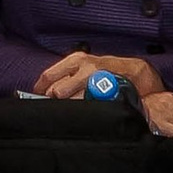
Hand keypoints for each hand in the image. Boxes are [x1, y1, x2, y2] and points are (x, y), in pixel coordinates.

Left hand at [35, 51, 162, 101]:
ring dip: (70, 108)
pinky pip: (90, 104)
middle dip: (55, 102)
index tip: (36, 99)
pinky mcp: (109, 90)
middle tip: (56, 108)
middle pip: (58, 91)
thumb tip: (46, 92)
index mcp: (75, 60)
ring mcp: (98, 78)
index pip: (49, 76)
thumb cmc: (108, 70)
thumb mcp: (85, 67)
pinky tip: (88, 112)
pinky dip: (86, 110)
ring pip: (73, 100)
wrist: (136, 73)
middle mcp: (85, 66)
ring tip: (73, 112)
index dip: (40, 90)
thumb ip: (67, 76)